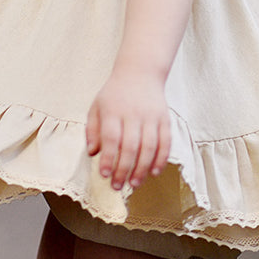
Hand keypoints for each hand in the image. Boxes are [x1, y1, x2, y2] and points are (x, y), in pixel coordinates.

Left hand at [86, 68, 171, 190]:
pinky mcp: (164, 118)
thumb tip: (93, 153)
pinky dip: (161, 159)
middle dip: (124, 170)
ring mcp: (151, 116)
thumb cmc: (115, 93)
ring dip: (142, 168)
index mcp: (113, 110)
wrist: (140, 72)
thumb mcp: (96, 106)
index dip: (109, 159)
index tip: (104, 175)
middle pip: (130, 146)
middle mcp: (134, 113)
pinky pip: (166, 142)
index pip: (112, 138)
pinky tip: (154, 172)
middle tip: (117, 186)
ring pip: (149, 147)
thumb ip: (92, 130)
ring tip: (134, 184)